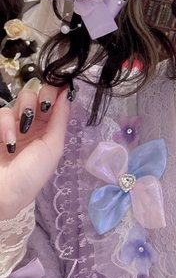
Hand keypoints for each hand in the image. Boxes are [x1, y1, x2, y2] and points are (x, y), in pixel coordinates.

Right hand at [0, 84, 69, 218]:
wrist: (2, 192)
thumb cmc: (31, 175)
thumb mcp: (53, 147)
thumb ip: (60, 120)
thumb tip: (67, 94)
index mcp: (50, 129)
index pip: (56, 102)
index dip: (59, 91)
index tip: (63, 84)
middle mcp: (34, 123)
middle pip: (41, 94)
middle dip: (44, 95)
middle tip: (44, 106)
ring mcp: (14, 124)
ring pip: (22, 98)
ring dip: (25, 109)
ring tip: (23, 130)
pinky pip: (3, 112)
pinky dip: (6, 124)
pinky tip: (8, 142)